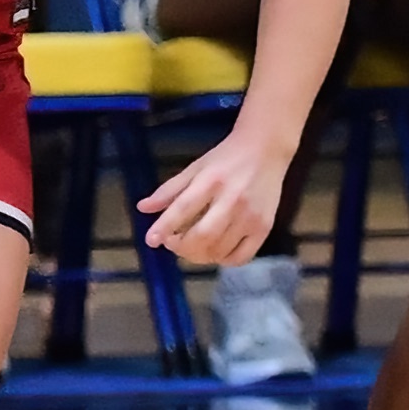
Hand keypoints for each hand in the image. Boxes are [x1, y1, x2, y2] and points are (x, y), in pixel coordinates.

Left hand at [137, 128, 289, 265]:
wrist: (266, 149)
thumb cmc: (226, 158)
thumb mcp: (195, 167)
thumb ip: (169, 190)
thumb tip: (142, 208)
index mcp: (211, 180)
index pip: (184, 208)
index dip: (165, 227)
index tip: (151, 240)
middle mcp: (233, 199)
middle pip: (203, 236)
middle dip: (182, 247)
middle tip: (173, 243)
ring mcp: (251, 216)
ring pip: (219, 250)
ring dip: (199, 255)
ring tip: (192, 245)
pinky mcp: (264, 227)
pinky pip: (241, 257)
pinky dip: (223, 260)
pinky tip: (216, 250)